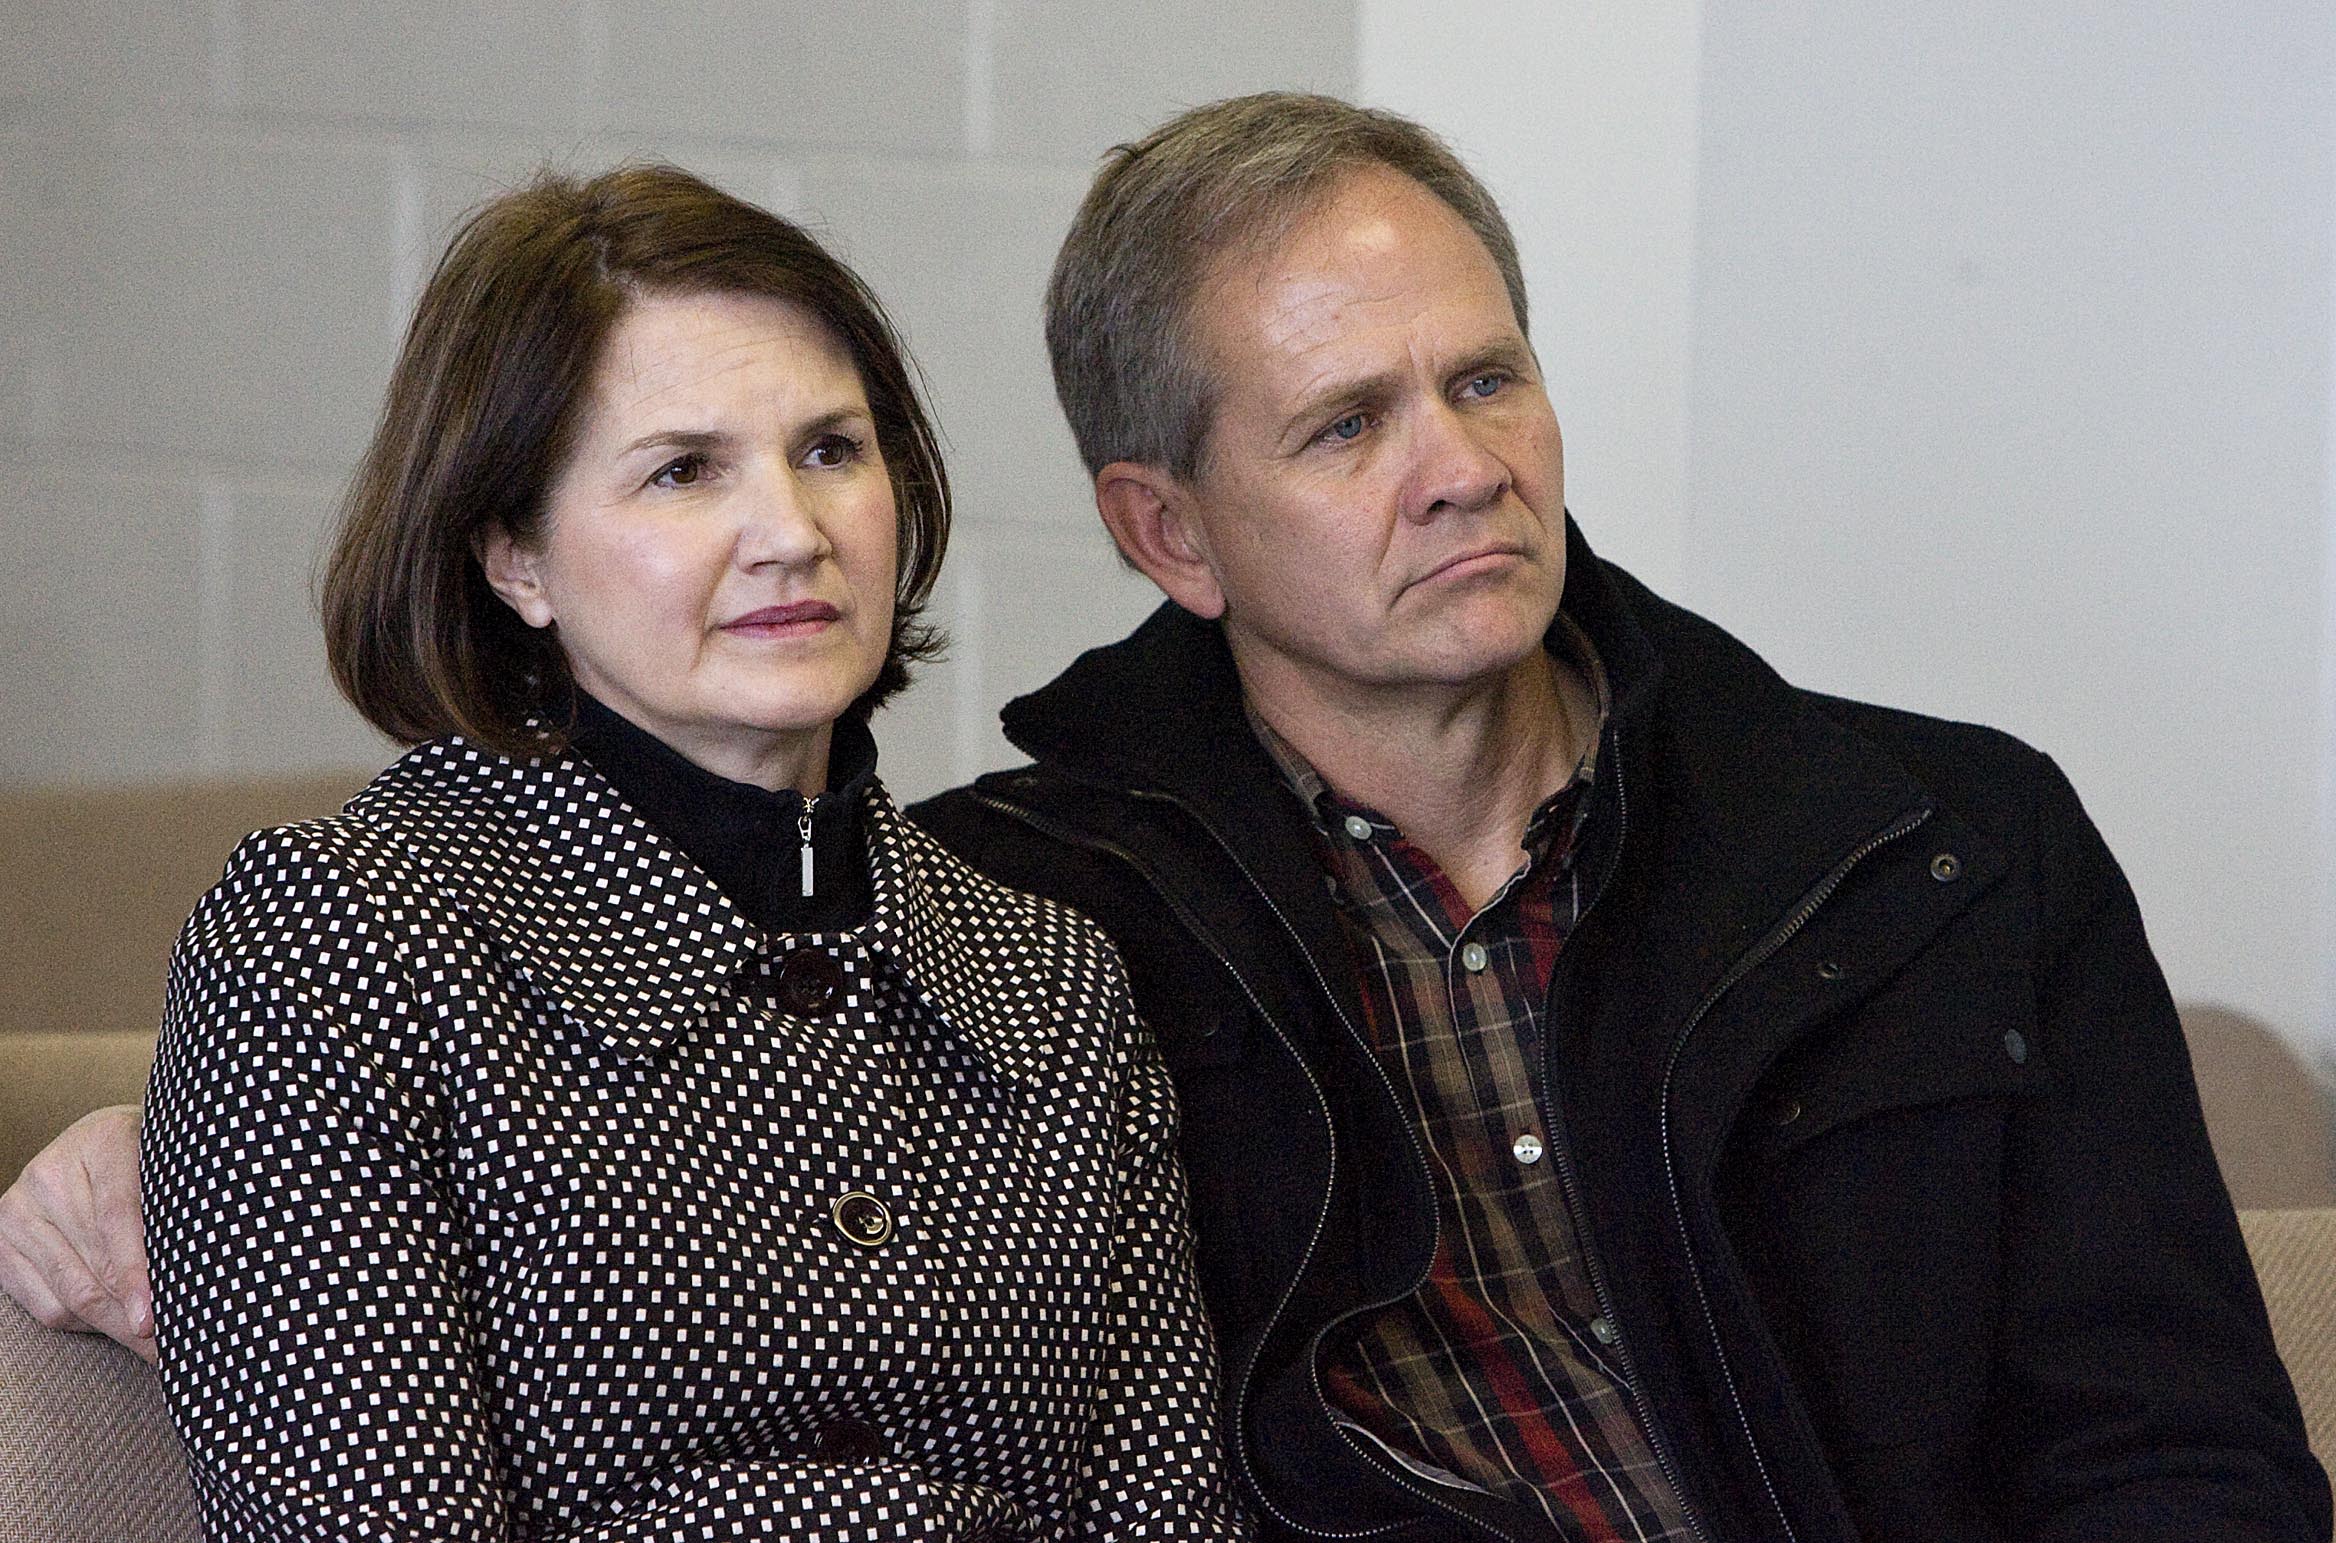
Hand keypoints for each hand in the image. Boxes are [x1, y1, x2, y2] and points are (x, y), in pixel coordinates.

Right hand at [0, 1104, 154, 1361]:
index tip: (154, 1318)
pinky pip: (46, 1305)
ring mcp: (18, 1210)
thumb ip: (179, 1209)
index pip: (119, 1217)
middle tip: (171, 1346)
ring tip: (152, 1347)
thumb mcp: (171, 1167)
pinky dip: (86, 1325)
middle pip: (95, 1267)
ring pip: (71, 1293)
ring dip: (115, 1327)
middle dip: (135, 1317)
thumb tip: (196, 1281)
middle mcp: (50, 1175)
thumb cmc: (148, 1161)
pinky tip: (117, 1323)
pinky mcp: (1, 1244)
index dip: (137, 1273)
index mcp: (103, 1141)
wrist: (94, 1146)